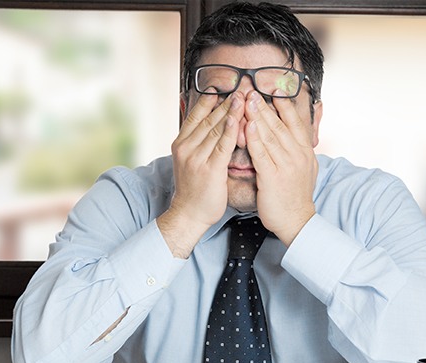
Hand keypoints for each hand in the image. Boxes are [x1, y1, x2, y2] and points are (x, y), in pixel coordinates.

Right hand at [157, 91, 244, 257]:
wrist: (188, 214)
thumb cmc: (194, 190)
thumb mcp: (190, 161)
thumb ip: (198, 143)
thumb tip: (210, 127)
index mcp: (181, 143)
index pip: (196, 115)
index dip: (210, 100)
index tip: (223, 86)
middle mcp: (186, 147)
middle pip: (209, 118)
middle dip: (226, 101)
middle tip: (241, 86)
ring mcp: (196, 157)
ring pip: (216, 128)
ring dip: (231, 111)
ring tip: (244, 96)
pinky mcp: (209, 169)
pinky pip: (223, 145)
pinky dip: (231, 130)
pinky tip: (239, 118)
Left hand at [244, 90, 317, 245]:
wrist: (297, 221)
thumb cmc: (296, 196)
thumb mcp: (307, 169)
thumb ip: (301, 150)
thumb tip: (298, 135)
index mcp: (306, 151)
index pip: (294, 122)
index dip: (284, 104)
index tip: (273, 89)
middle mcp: (298, 155)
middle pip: (280, 125)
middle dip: (265, 105)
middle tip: (252, 90)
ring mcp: (286, 165)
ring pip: (270, 135)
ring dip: (258, 116)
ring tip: (247, 100)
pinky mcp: (272, 177)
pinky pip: (261, 153)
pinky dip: (254, 137)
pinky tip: (247, 125)